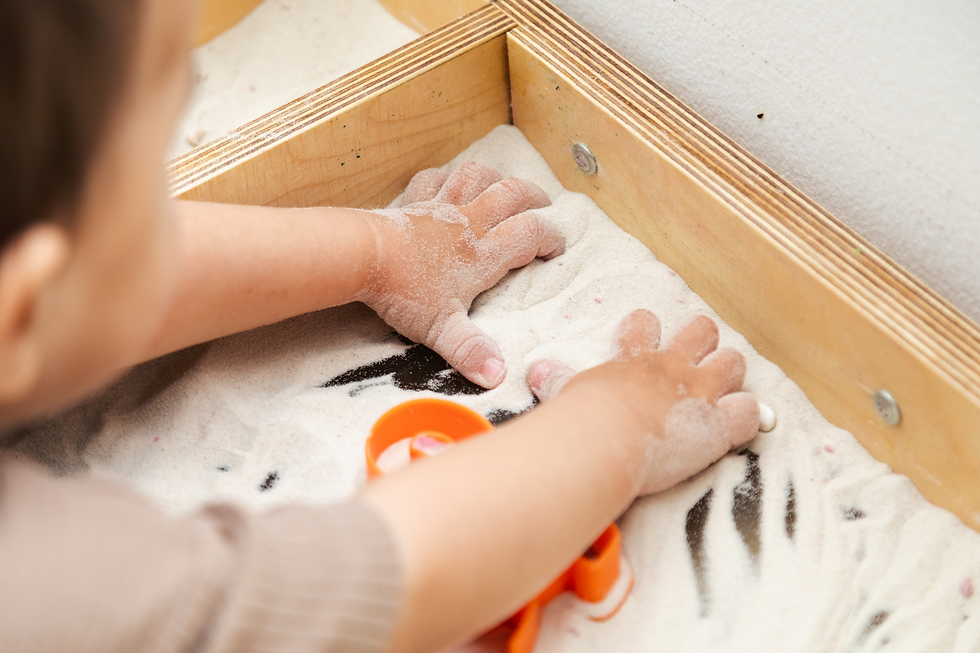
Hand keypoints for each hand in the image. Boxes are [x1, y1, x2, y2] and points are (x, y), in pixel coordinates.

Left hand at [359, 162, 563, 387]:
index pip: (530, 234)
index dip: (550, 237)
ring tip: (503, 184)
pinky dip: (447, 177)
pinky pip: (435, 178)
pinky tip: (449, 182)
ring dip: (495, 177)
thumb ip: (471, 352)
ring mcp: (440, 207)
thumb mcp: (441, 329)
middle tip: (544, 204)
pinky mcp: (413, 201)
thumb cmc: (404, 292)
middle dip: (533, 196)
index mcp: (482, 254)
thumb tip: (498, 378)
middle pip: (512, 194)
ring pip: (476, 176)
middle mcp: (468, 223)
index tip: (557, 249)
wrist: (363, 256)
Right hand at [527, 310, 758, 494]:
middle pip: (701, 331)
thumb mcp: (565, 390)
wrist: (606, 436)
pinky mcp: (718, 423)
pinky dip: (745, 418)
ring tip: (723, 390)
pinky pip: (749, 412)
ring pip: (733, 362)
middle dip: (703, 341)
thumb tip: (536, 371)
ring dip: (730, 374)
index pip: (644, 324)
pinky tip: (736, 427)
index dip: (647, 328)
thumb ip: (556, 379)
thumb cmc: (582, 416)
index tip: (646, 336)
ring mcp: (699, 392)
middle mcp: (672, 367)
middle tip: (695, 360)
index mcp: (634, 357)